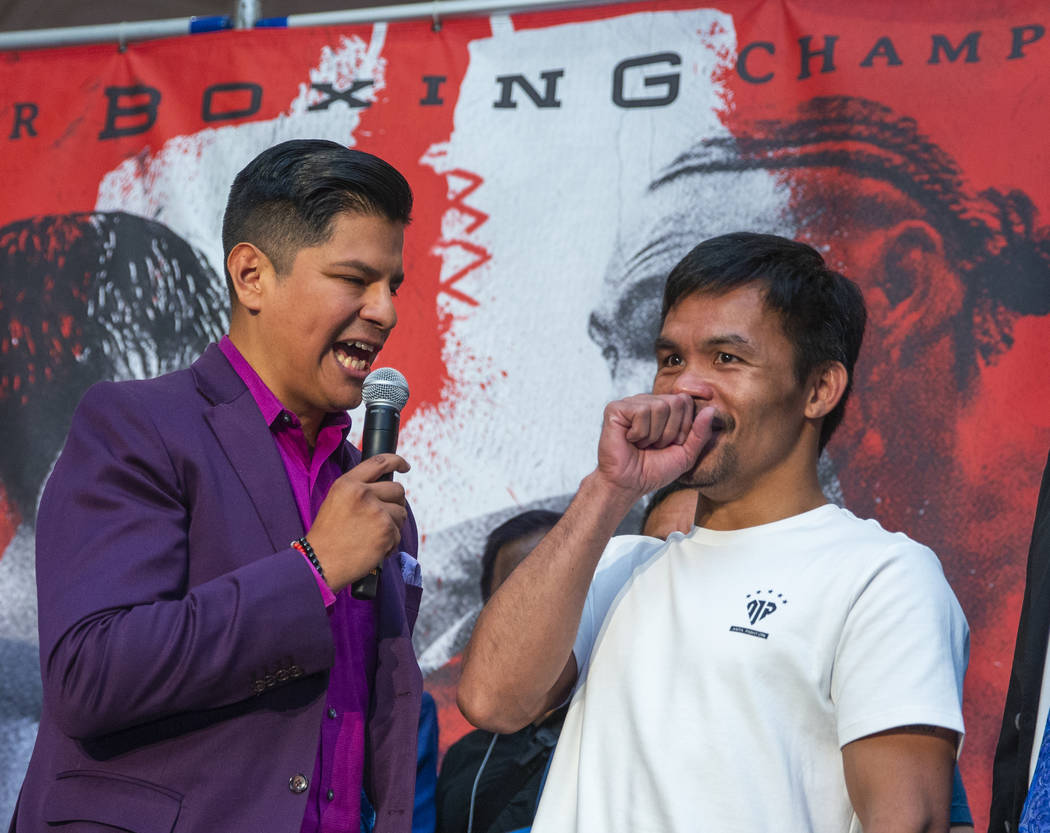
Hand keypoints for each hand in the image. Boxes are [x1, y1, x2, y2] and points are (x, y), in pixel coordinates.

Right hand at [305, 454, 409, 591]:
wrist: (320, 562)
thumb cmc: (327, 536)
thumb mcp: (335, 501)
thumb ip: (357, 490)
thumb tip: (384, 489)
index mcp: (348, 484)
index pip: (379, 462)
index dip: (397, 462)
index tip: (405, 466)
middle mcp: (363, 493)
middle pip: (397, 490)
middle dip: (395, 503)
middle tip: (383, 518)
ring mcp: (377, 511)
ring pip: (401, 513)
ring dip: (392, 526)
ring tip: (372, 537)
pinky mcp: (386, 530)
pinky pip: (398, 534)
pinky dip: (390, 544)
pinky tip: (373, 549)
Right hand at [596, 394, 714, 497]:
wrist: (629, 485)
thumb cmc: (654, 470)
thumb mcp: (685, 454)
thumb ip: (700, 433)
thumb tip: (711, 409)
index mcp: (663, 408)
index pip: (685, 401)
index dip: (683, 426)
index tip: (671, 443)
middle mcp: (647, 401)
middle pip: (675, 402)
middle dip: (670, 431)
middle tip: (655, 445)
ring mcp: (630, 403)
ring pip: (659, 407)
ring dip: (654, 434)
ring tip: (642, 444)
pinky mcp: (615, 409)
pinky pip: (641, 412)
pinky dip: (640, 433)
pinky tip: (630, 440)